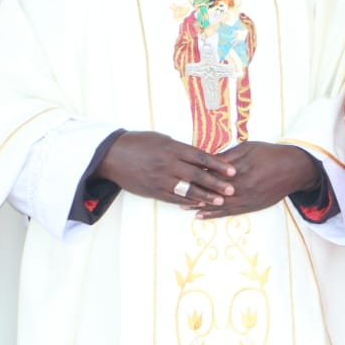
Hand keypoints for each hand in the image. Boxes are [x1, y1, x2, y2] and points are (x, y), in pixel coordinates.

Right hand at [96, 131, 235, 206]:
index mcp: (172, 148)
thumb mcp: (162, 140)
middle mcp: (168, 164)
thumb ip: (180, 149)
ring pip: (187, 190)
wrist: (112, 155)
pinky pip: (173, 198)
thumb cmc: (139, 143)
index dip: (218, 164)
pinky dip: (188, 201)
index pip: (201, 157)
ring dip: (205, 196)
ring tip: (220, 200)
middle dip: (216, 183)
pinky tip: (199, 204)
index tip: (232, 170)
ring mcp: (160, 179)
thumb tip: (200, 157)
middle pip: (197, 175)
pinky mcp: (152, 191)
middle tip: (232, 188)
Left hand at [194, 142, 319, 218]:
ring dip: (200, 205)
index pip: (213, 172)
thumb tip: (207, 159)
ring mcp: (247, 198)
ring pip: (218, 204)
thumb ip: (227, 156)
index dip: (196, 174)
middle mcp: (242, 185)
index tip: (182, 174)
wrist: (294, 169)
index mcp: (240, 168)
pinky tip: (201, 215)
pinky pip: (229, 212)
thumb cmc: (270, 154)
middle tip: (175, 192)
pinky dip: (214, 215)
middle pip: (213, 190)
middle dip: (194, 191)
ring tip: (182, 206)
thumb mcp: (248, 148)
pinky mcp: (251, 206)